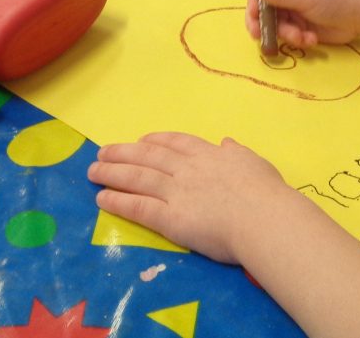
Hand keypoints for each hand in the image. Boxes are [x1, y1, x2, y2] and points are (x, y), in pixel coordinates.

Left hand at [88, 132, 299, 265]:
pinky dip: (118, 201)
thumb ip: (237, 154)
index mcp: (209, 155)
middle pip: (148, 157)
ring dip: (112, 173)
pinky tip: (102, 198)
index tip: (140, 141)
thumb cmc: (266, 193)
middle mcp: (187, 169)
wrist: (263, 218)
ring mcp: (176, 192)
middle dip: (123, 153)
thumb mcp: (255, 163)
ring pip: (137, 178)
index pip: (176, 143)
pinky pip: (138, 207)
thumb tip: (226, 143)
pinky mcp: (170, 218)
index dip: (155, 141)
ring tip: (92, 171)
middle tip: (102, 151)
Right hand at [247, 0, 359, 48]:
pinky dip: (296, 39)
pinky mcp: (298, 26)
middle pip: (261, 6)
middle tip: (260, 36)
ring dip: (285, 34)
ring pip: (273, 24)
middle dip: (262, 22)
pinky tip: (311, 39)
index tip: (253, 13)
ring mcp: (291, 9)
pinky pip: (286, 35)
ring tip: (302, 37)